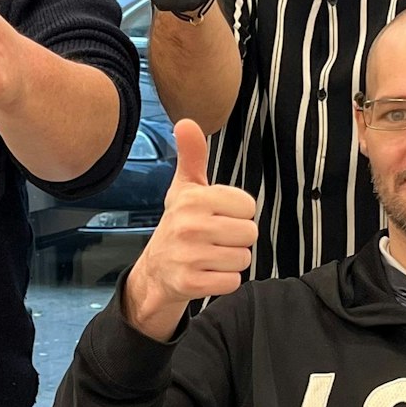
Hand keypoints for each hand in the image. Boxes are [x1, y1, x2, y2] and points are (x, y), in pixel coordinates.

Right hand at [121, 120, 257, 339]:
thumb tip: (186, 122)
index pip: (248, 206)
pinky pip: (233, 282)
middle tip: (214, 239)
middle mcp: (190, 225)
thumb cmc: (179, 224)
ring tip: (210, 256)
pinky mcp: (191, 284)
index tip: (217, 217)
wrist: (155, 271)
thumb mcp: (185, 188)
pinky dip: (224, 281)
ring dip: (231, 261)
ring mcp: (189, 257)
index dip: (237, 214)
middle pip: (250, 233)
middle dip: (236, 239)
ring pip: (243, 259)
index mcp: (193, 198)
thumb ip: (192, 156)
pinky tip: (206, 273)